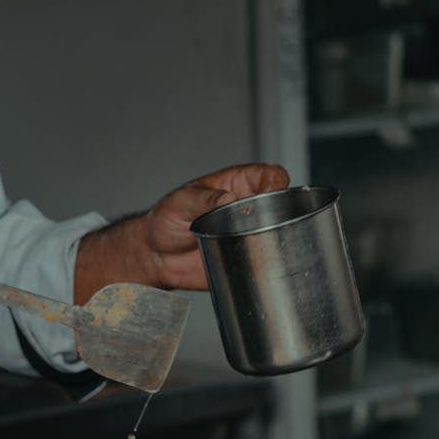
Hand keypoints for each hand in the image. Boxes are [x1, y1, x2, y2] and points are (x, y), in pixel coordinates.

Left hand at [74, 161, 288, 302]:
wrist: (156, 255)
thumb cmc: (166, 220)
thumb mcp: (181, 202)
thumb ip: (204, 199)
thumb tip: (226, 197)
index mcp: (236, 185)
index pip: (269, 176)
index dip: (276, 182)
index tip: (270, 192)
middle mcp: (247, 208)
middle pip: (281, 205)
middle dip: (282, 213)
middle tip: (265, 223)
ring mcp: (248, 233)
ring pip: (279, 233)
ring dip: (278, 239)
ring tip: (259, 243)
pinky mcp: (245, 257)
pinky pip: (265, 259)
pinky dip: (269, 261)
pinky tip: (261, 262)